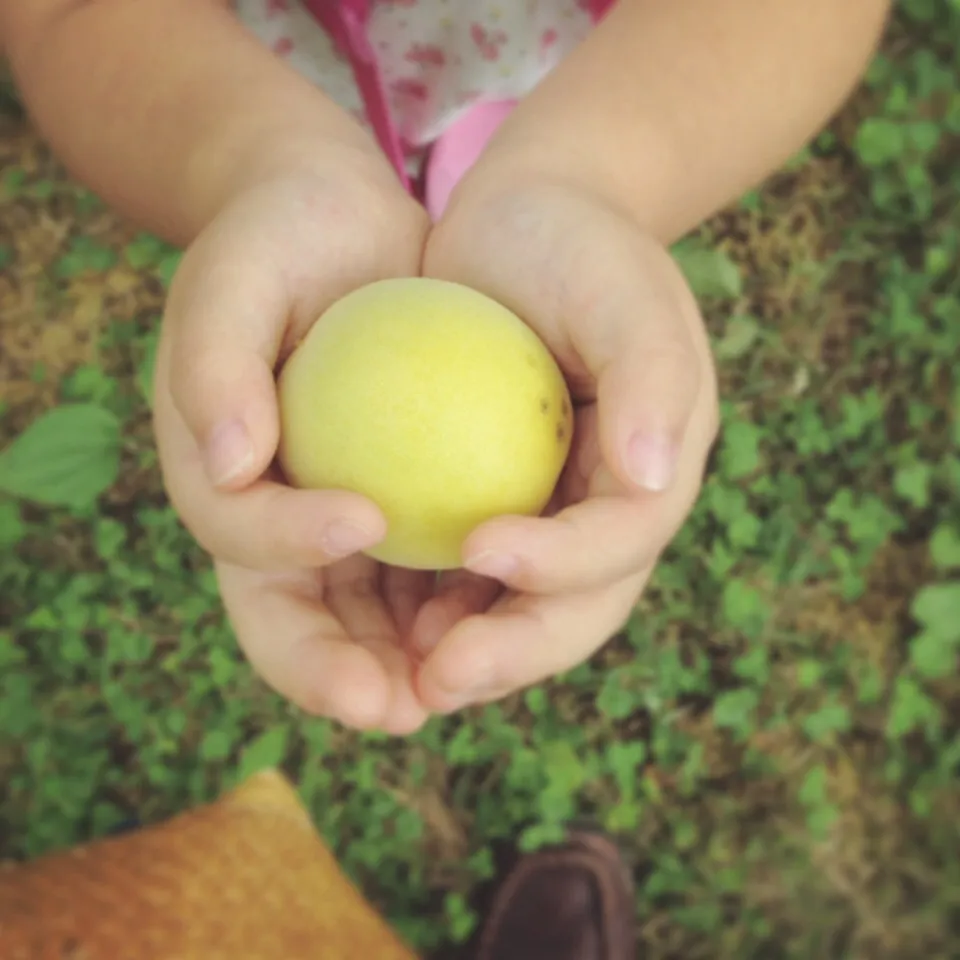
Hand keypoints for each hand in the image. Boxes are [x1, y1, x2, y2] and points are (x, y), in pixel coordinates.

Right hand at [152, 146, 434, 733]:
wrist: (342, 230)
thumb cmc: (277, 245)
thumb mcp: (233, 281)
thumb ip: (214, 366)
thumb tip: (229, 465)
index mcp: (218, 480)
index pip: (240, 536)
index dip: (289, 541)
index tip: (363, 515)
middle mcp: (276, 523)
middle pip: (294, 622)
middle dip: (341, 674)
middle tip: (402, 702)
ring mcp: (341, 526)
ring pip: (367, 623)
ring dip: (409, 666)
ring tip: (463, 680)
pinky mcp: (404, 513)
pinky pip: (428, 578)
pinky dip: (457, 607)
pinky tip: (503, 612)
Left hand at [409, 181, 719, 711]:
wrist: (526, 224)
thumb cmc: (578, 248)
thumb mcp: (625, 291)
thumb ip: (652, 376)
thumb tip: (654, 477)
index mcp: (653, 474)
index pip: (620, 543)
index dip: (562, 564)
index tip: (481, 547)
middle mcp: (606, 513)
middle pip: (574, 609)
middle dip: (513, 652)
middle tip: (437, 679)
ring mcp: (549, 517)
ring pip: (517, 613)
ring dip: (468, 655)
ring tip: (404, 678)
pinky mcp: (490, 506)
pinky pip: (464, 578)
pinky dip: (433, 610)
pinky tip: (384, 625)